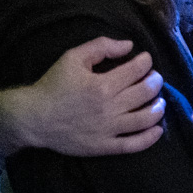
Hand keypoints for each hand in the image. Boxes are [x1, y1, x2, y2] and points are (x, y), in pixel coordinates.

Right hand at [6, 37, 164, 155]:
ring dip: (158, 107)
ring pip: (145, 119)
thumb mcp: (72, 57)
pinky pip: (133, 145)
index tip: (145, 60)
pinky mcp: (104, 146)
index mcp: (102, 85)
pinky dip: (150, 138)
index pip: (137, 70)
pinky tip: (157, 129)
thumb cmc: (53, 85)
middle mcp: (109, 108)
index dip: (146, 62)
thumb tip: (129, 46)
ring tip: (159, 101)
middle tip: (154, 78)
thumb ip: (101, 47)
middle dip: (155, 81)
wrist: (33, 118)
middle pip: (145, 93)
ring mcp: (108, 129)